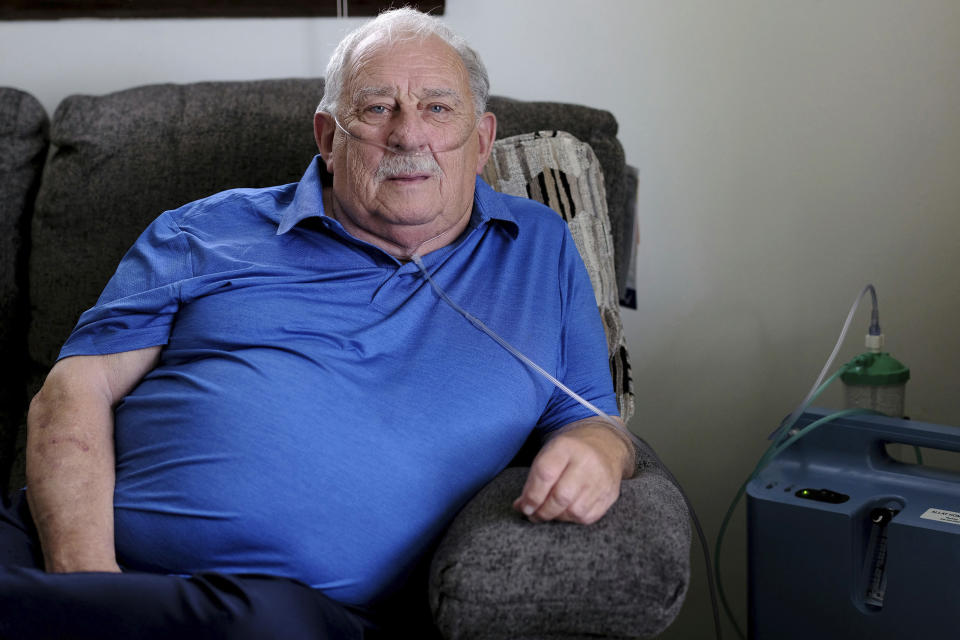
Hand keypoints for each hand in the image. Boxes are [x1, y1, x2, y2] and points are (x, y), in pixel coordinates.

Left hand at [512, 419, 633, 524]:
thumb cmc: (569, 453)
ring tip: (548, 513)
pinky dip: (572, 519)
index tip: (523, 507)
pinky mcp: (610, 495)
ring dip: (557, 517)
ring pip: (574, 511)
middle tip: (533, 515)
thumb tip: (522, 507)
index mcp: (566, 447)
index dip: (531, 496)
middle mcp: (587, 462)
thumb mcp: (549, 453)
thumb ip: (534, 479)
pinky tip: (565, 513)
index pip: (545, 474)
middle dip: (542, 511)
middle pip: (561, 496)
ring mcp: (602, 480)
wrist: (604, 445)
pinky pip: (587, 517)